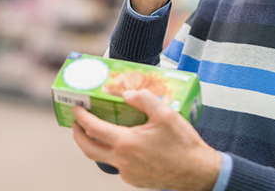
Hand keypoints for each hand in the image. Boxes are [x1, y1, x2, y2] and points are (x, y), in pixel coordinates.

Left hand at [72, 89, 219, 190]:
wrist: (197, 173)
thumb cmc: (182, 143)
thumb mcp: (166, 113)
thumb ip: (143, 99)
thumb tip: (126, 94)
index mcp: (125, 143)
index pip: (93, 128)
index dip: (81, 116)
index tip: (76, 108)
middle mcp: (122, 161)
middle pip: (88, 149)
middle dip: (78, 135)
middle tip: (76, 124)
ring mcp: (127, 173)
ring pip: (103, 159)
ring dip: (96, 145)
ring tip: (100, 133)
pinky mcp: (135, 180)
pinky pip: (119, 165)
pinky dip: (116, 154)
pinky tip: (127, 145)